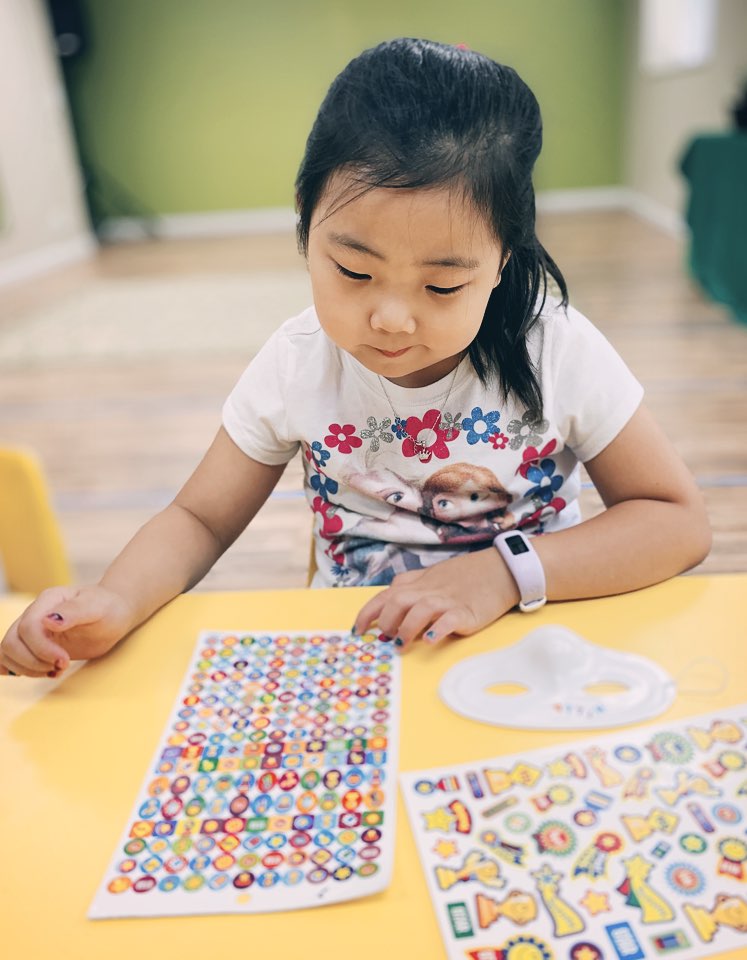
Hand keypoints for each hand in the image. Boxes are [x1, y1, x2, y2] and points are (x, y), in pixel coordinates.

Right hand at [0, 585, 135, 677]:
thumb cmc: (107, 608)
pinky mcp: (32, 645)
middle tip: (61, 666)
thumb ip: (74, 611)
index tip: (64, 661)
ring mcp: (31, 629)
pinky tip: (42, 672)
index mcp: (48, 600)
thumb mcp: (97, 607)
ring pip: (7, 652)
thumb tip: (49, 621)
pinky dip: (19, 669)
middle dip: (34, 662)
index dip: (42, 649)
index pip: (28, 627)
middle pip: (12, 642)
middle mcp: (34, 613)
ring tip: (55, 670)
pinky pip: (9, 657)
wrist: (112, 614)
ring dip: (28, 668)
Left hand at [353, 547, 519, 650]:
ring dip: (405, 629)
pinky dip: (437, 630)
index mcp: (419, 583)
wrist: (500, 569)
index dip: (367, 613)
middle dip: (384, 622)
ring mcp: (447, 601)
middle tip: (383, 639)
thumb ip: (411, 584)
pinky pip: (449, 620)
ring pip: (418, 610)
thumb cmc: (465, 575)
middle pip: (397, 601)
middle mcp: (429, 591)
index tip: (357, 630)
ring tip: (400, 645)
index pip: (385, 596)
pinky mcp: (466, 612)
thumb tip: (390, 597)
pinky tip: (430, 640)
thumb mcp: (433, 575)